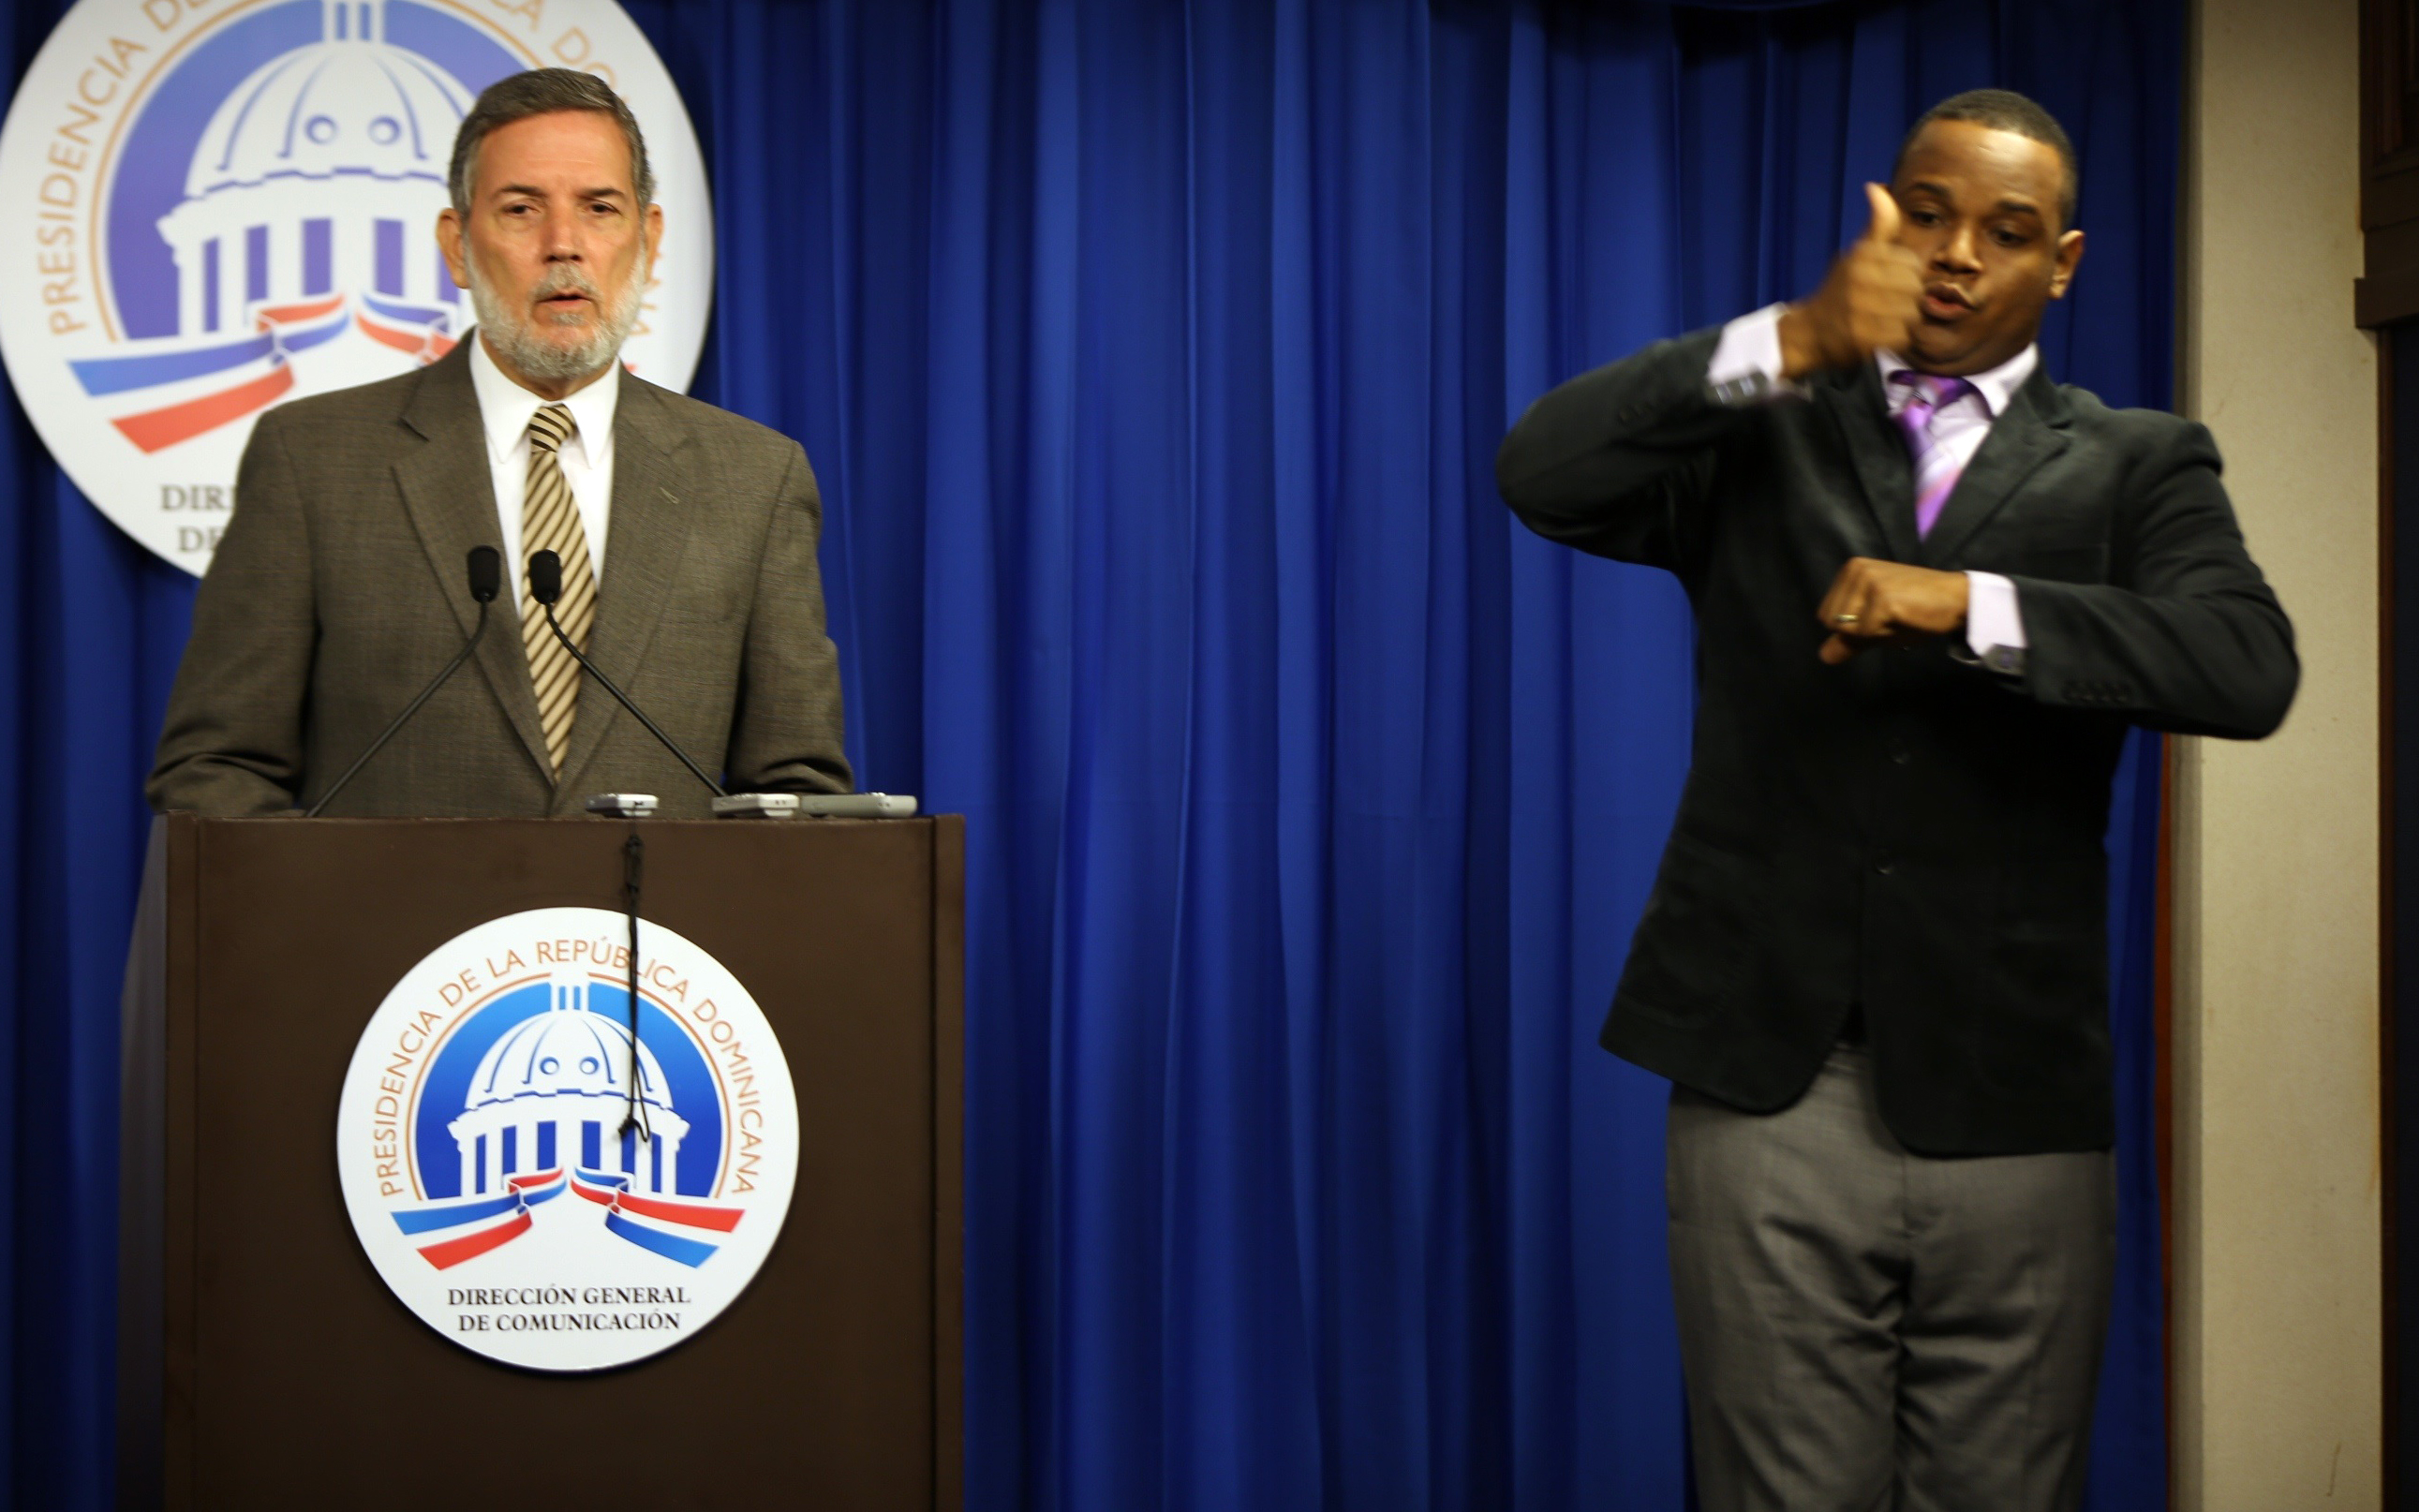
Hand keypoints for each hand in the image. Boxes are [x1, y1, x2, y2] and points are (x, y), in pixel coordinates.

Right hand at [1776, 185, 1925, 379]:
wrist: (1809, 333)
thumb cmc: (1840, 290)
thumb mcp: (1857, 252)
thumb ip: (1878, 225)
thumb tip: (1877, 187)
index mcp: (1862, 256)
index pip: (1912, 266)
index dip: (1903, 277)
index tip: (1883, 285)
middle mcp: (1860, 281)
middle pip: (1914, 289)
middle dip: (1904, 299)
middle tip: (1883, 306)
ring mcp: (1861, 311)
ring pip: (1911, 313)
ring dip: (1901, 321)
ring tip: (1879, 320)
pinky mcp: (1864, 339)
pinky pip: (1902, 336)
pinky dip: (1894, 338)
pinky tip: (1877, 335)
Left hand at [1816, 558, 1968, 663]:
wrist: (1956, 600)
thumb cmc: (1917, 611)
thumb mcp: (1876, 625)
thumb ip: (1849, 639)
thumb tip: (1823, 656)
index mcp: (1850, 570)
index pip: (1826, 616)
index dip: (1852, 627)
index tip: (1880, 614)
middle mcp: (1855, 569)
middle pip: (1832, 623)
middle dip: (1860, 631)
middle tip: (1891, 616)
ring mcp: (1868, 581)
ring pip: (1847, 629)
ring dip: (1873, 633)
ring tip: (1897, 616)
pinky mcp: (1882, 597)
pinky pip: (1866, 633)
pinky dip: (1885, 634)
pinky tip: (1905, 618)